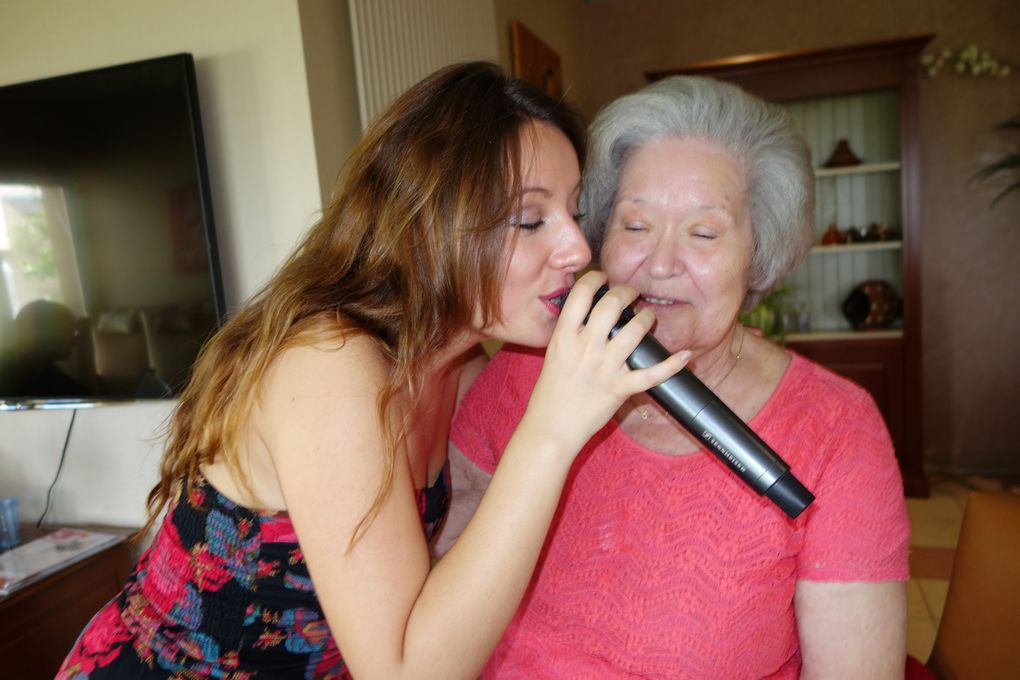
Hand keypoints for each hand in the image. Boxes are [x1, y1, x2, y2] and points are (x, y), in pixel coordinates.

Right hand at [519, 270, 690, 456]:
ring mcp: (604, 367)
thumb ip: (570, 333)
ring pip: (634, 331)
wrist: (550, 427)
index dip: (595, 279)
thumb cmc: (550, 393)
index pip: (581, 294)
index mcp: (564, 337)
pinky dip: (672, 364)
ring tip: (648, 316)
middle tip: (631, 293)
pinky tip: (685, 355)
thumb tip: (588, 313)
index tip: (602, 278)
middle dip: (626, 292)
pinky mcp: (619, 388)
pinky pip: (651, 374)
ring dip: (646, 318)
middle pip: (612, 304)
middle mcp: (585, 347)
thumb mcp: (553, 354)